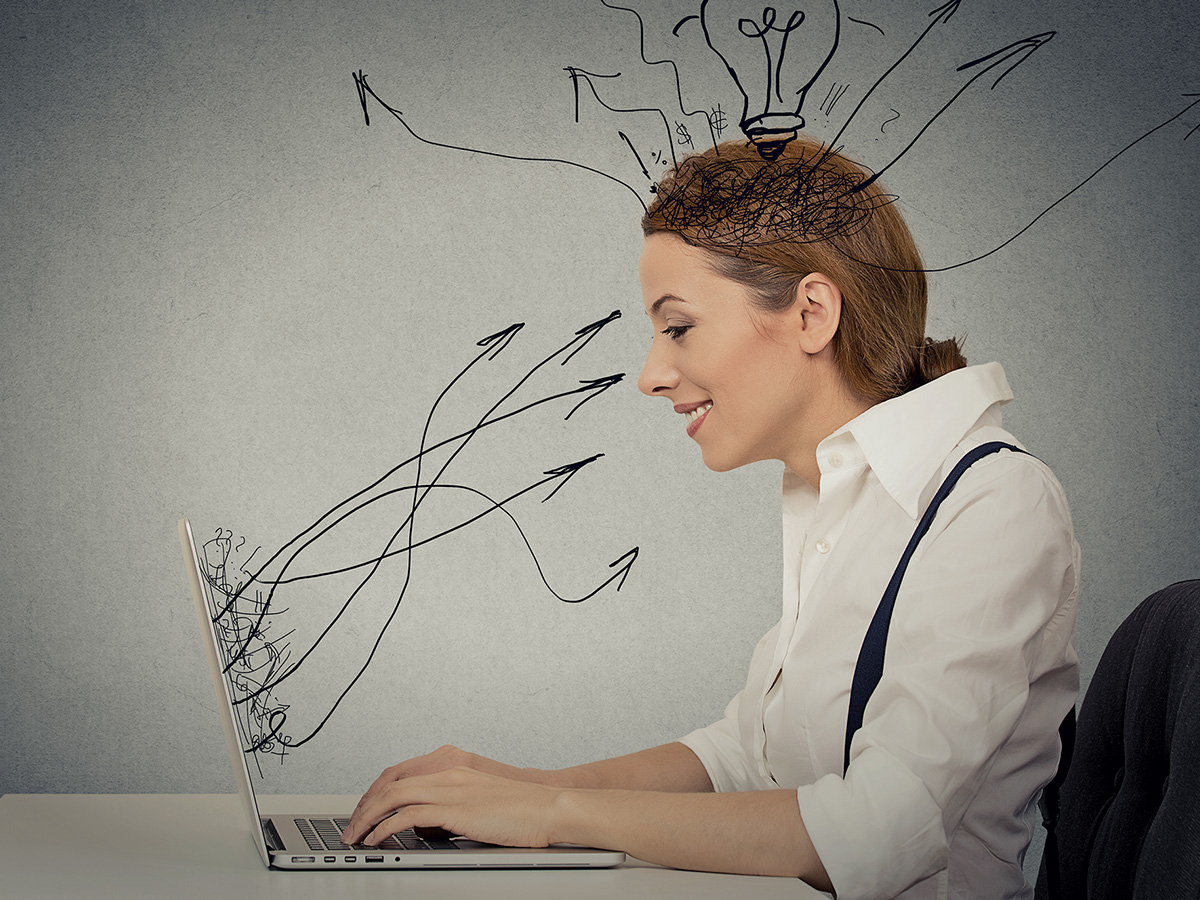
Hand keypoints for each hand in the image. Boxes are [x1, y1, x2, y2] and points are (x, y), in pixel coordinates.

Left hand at [340, 765, 563, 848]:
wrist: (551, 807)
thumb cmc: (523, 811)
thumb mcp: (481, 803)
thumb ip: (452, 806)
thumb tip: (428, 826)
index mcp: (454, 767)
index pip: (401, 774)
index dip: (376, 793)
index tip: (364, 812)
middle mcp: (448, 771)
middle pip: (391, 782)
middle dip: (364, 806)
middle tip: (351, 828)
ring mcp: (451, 787)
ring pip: (392, 796)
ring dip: (368, 818)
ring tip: (355, 838)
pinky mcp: (455, 808)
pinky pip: (407, 816)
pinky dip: (386, 828)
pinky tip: (377, 841)